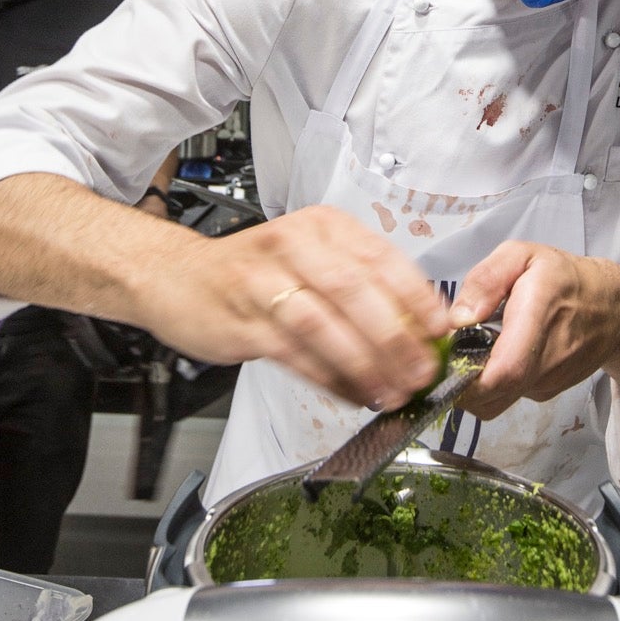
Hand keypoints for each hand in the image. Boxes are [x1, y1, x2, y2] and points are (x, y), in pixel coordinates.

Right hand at [137, 204, 450, 409]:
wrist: (177, 277)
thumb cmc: (254, 272)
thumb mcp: (311, 259)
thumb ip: (360, 286)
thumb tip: (420, 327)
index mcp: (323, 226)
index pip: (382, 258)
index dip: (417, 297)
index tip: (443, 331)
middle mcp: (295, 244)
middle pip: (355, 291)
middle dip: (396, 337)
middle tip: (423, 372)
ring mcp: (263, 281)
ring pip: (324, 323)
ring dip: (364, 363)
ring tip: (391, 391)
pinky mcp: (241, 319)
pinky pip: (294, 353)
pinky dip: (329, 378)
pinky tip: (353, 394)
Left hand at [447, 241, 619, 419]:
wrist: (612, 307)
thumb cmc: (565, 278)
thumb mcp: (522, 255)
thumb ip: (486, 279)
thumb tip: (458, 318)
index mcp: (538, 318)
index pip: (505, 371)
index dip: (468, 379)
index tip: (446, 362)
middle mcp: (546, 361)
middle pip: (492, 397)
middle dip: (459, 385)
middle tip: (449, 355)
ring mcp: (547, 383)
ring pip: (496, 402)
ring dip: (474, 385)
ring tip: (475, 349)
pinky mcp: (545, 393)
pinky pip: (509, 397)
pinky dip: (493, 383)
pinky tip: (497, 355)